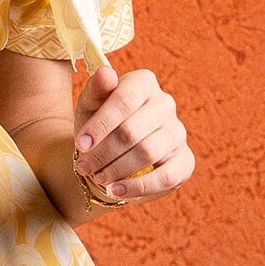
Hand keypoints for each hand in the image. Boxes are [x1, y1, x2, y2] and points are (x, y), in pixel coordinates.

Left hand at [72, 63, 194, 206]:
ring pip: (147, 153)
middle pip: (132, 130)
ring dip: (117, 169)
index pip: (124, 99)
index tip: (80, 144)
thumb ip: (95, 90)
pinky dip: (139, 186)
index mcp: (143, 83)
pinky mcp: (184, 160)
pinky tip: (118, 191)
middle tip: (84, 167)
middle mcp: (165, 104)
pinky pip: (167, 176)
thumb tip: (106, 74)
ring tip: (98, 178)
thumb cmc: (98, 127)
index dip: (101, 124)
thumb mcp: (89, 107)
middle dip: (103, 152)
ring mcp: (177, 132)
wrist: (109, 156)